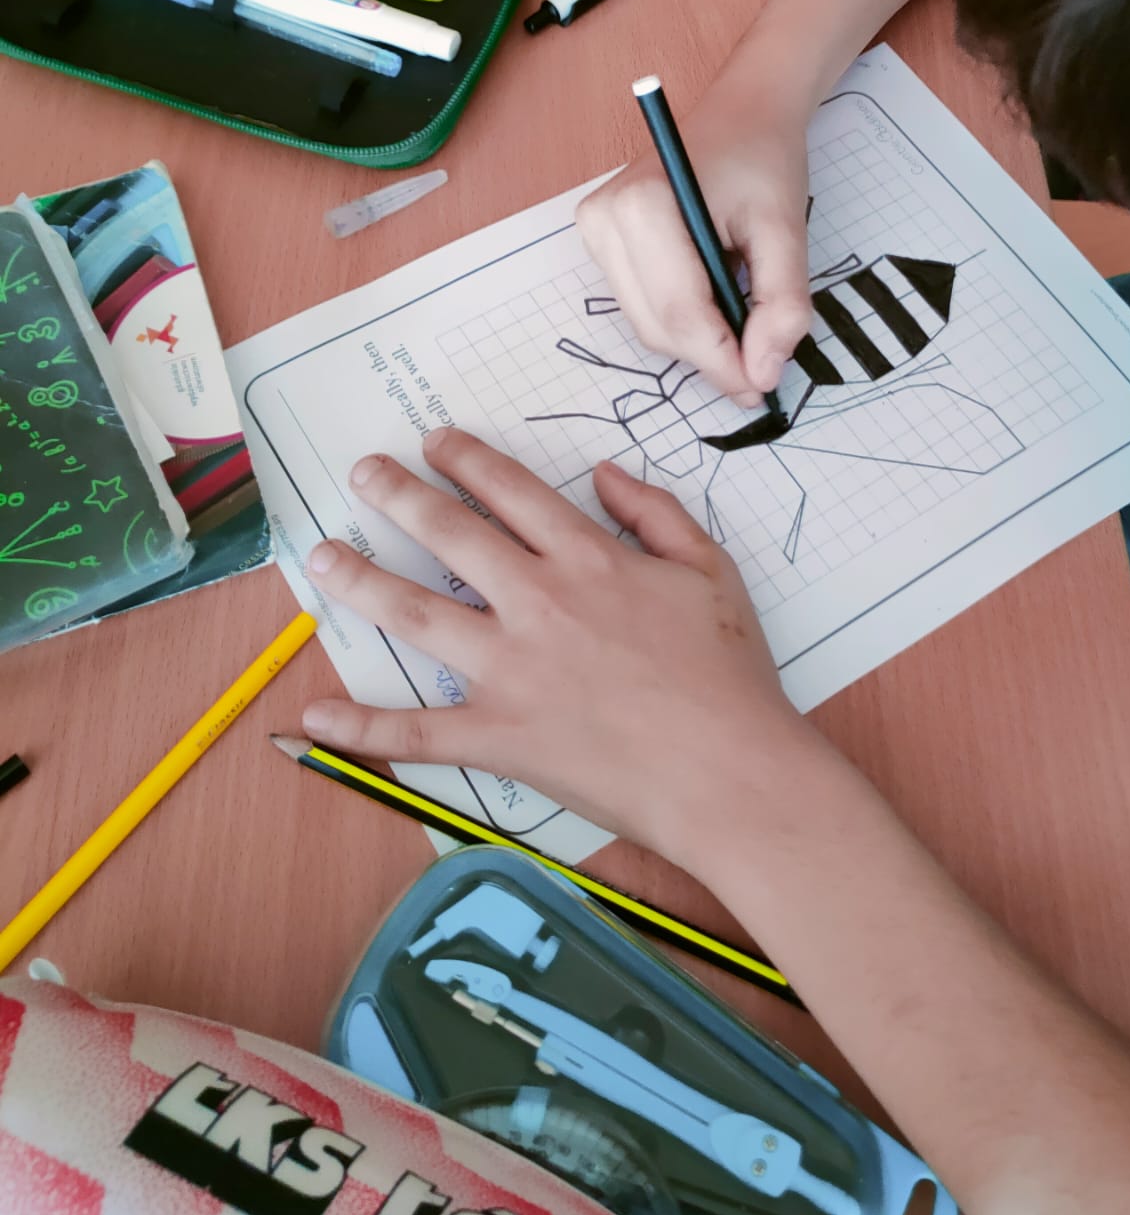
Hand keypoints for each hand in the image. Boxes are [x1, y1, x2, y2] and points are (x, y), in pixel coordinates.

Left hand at [300, 426, 809, 865]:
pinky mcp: (497, 737)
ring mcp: (509, 671)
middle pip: (450, 535)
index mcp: (588, 560)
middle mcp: (536, 603)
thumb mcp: (710, 570)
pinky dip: (361, 728)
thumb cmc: (729, 674)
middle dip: (399, 495)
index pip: (510, 493)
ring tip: (322, 557)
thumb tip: (604, 475)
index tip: (435, 443)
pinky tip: (315, 715)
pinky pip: (416, 732)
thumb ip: (656, 514)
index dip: (466, 461)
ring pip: (415, 614)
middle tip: (364, 473)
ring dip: (360, 580)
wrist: (729, 772)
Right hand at [577, 82, 812, 403]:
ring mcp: (595, 232)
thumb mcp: (787, 229)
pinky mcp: (600, 244)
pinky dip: (683, 321)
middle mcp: (604, 220)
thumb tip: (763, 374)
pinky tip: (716, 298)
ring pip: (648, 326)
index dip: (722, 361)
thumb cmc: (762, 161)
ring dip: (699, 340)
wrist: (742, 114)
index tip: (763, 388)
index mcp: (644, 205)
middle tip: (764, 367)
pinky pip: (642, 308)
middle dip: (713, 356)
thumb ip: (781, 304)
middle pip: (659, 326)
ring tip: (745, 317)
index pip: (680, 312)